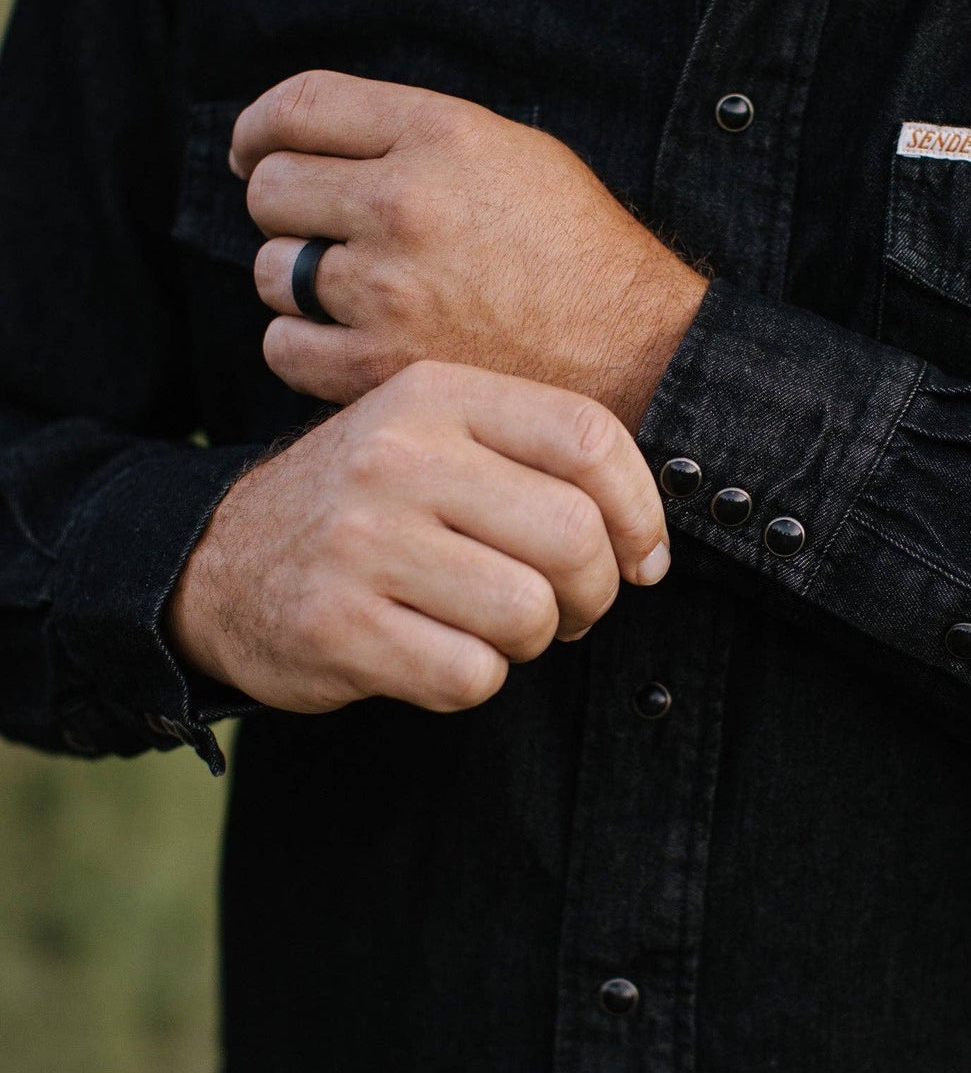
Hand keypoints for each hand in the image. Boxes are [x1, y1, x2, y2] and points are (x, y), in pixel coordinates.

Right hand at [166, 361, 669, 713]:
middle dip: (593, 590)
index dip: (642, 510)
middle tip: (568, 606)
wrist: (221, 561)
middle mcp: (397, 455)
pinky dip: (474, 678)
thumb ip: (535, 460)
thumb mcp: (434, 439)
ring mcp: (361, 541)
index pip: (588, 438)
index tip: (642, 557)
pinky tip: (438, 652)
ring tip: (495, 626)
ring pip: (528, 613)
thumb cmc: (366, 505)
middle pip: (572, 535)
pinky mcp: (336, 626)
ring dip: (531, 638)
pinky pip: (470, 676)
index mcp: (435, 394)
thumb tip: (648, 544)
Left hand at [232, 70, 707, 431]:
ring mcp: (391, 289)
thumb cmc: (582, 254)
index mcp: (441, 135)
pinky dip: (303, 345)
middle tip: (324, 235)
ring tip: (350, 296)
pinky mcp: (384, 366)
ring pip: (272, 270)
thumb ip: (420, 137)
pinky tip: (342, 343)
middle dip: (289, 210)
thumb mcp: (519, 154)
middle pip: (272, 190)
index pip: (299, 107)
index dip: (260, 129)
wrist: (641, 352)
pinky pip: (285, 346)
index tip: (255, 151)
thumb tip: (322, 142)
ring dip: (298, 282)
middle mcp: (406, 203)